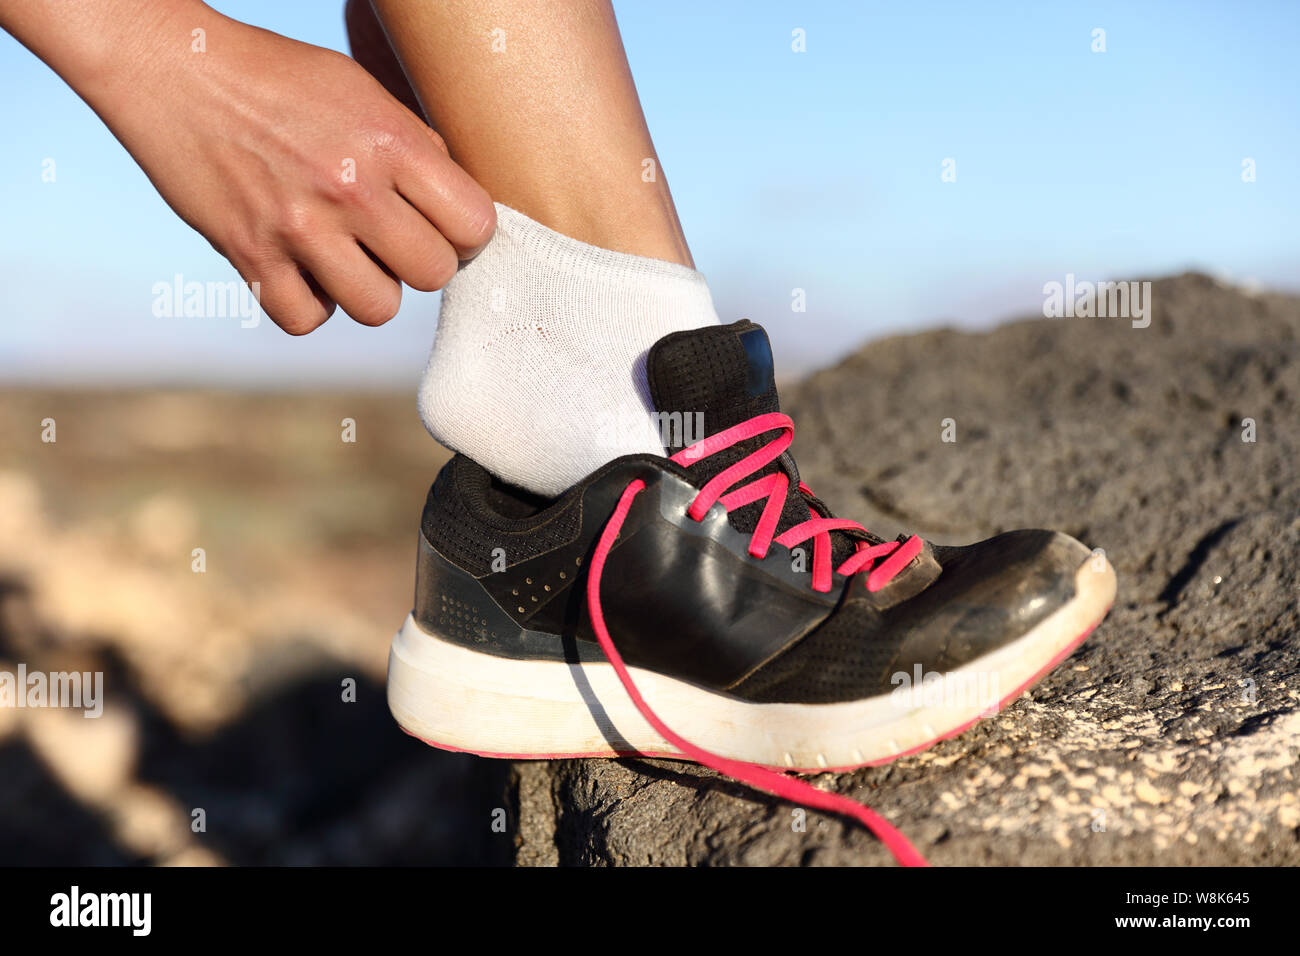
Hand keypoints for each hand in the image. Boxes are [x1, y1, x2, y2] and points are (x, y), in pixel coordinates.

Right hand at [8, 0, 494, 332]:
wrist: (173, 68)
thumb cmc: (278, 78)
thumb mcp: (362, 90)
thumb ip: (415, 147)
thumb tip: (458, 207)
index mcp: (390, 140)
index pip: (473, 224)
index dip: (465, 233)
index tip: (443, 226)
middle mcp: (350, 186)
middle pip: (433, 274)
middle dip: (420, 264)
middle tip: (393, 242)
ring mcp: (298, 226)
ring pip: (378, 308)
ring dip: (368, 289)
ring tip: (347, 257)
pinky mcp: (250, 255)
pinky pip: (306, 319)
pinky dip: (308, 305)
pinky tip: (302, 271)